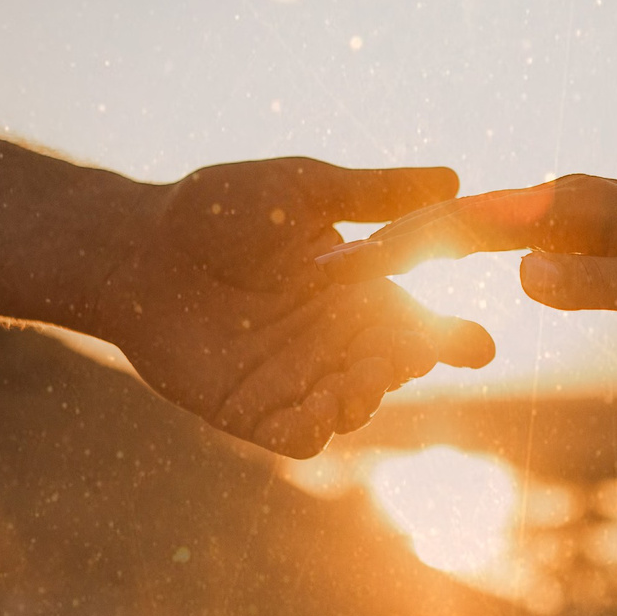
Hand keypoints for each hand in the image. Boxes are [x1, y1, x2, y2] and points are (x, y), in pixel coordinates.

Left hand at [78, 157, 496, 454]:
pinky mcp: (252, 411)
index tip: (479, 346)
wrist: (137, 248)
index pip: (418, 322)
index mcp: (357, 292)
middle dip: (407, 364)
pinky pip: (301, 436)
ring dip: (367, 397)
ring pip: (354, 405)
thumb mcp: (307, 189)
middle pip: (393, 368)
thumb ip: (377, 193)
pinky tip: (321, 411)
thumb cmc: (219, 209)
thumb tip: (455, 179)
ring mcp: (295, 379)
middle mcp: (334, 340)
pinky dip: (319, 430)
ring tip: (360, 381)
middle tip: (405, 351)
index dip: (452, 339)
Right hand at [316, 174, 616, 334]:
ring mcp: (555, 217)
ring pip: (464, 237)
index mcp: (573, 202)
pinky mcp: (561, 240)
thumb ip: (596, 282)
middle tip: (313, 279)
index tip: (346, 265)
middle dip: (385, 249)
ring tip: (335, 294)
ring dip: (405, 260)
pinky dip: (442, 267)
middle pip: (453, 222)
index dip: (407, 244)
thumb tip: (521, 273)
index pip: (471, 220)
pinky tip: (404, 298)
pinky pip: (489, 251)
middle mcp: (555, 200)